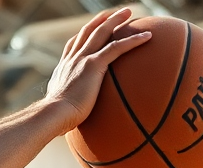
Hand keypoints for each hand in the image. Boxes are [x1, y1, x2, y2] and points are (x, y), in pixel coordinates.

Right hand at [45, 8, 151, 131]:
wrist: (54, 114)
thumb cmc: (56, 119)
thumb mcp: (60, 109)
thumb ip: (67, 107)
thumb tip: (70, 119)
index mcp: (64, 67)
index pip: (74, 44)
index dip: (83, 34)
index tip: (91, 27)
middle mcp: (73, 59)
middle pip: (89, 32)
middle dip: (101, 20)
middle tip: (113, 13)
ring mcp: (83, 59)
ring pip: (102, 33)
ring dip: (116, 20)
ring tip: (129, 12)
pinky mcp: (94, 65)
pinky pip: (117, 47)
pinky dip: (133, 40)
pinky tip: (147, 35)